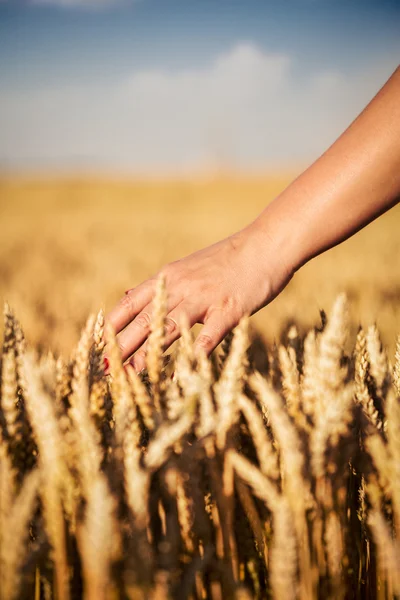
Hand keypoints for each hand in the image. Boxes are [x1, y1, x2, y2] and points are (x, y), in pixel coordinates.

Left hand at [105, 222, 293, 371]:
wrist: (266, 244)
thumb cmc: (229, 259)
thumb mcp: (188, 266)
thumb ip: (161, 284)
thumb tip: (130, 294)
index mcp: (169, 277)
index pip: (130, 302)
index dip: (111, 325)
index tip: (94, 344)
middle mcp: (179, 287)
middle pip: (142, 319)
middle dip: (120, 346)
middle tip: (103, 370)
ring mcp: (203, 299)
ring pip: (167, 329)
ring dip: (146, 354)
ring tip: (128, 377)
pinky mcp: (227, 310)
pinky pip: (206, 338)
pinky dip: (192, 358)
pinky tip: (181, 377)